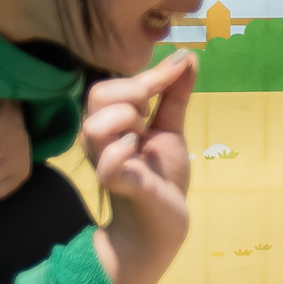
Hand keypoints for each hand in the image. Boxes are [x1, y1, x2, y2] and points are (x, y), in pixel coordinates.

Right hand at [78, 51, 197, 283]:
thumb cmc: (160, 177)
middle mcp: (100, 140)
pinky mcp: (119, 186)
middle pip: (97, 95)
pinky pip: (108, 165)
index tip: (182, 64)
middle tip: (150, 118)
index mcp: (110, 123)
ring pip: (94, 126)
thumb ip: (174, 94)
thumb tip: (187, 57)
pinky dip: (121, 153)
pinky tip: (138, 151)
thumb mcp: (170, 129)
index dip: (149, 73)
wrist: (162, 226)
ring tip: (141, 140)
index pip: (115, 84)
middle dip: (134, 94)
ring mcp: (106, 163)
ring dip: (125, 122)